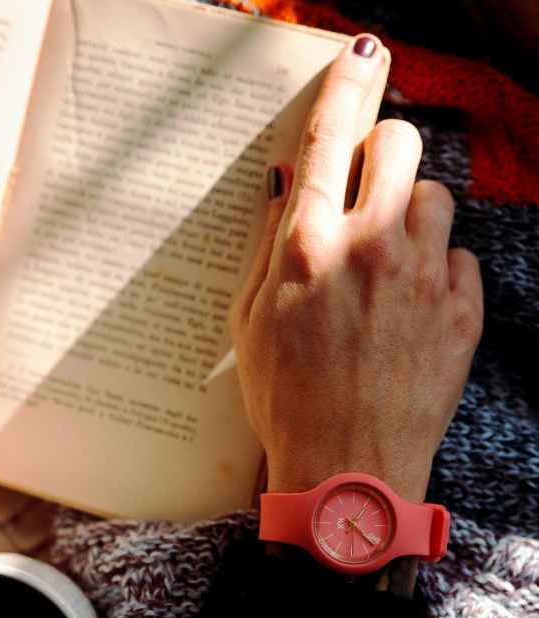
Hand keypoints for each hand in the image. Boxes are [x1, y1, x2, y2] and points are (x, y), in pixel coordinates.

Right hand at [230, 34, 482, 505]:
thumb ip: (270, 243)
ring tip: (385, 260)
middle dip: (382, 150)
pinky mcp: (462, 313)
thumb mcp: (249, 322)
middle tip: (363, 185)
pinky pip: (458, 257)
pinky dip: (435, 268)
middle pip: (399, 144)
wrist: (346, 471)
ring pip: (434, 196)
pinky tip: (409, 306)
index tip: (361, 52)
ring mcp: (423, 280)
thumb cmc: (284, 401)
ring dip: (408, 213)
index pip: (332, 135)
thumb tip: (289, 184)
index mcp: (309, 249)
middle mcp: (371, 250)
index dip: (347, 82)